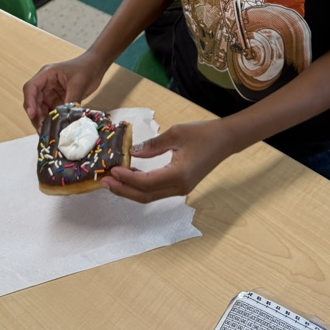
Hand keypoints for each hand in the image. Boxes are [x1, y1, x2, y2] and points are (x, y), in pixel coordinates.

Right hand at [22, 51, 102, 129]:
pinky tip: (56, 129)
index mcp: (47, 74)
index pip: (30, 88)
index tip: (33, 115)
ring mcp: (51, 93)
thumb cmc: (87, 68)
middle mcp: (46, 84)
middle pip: (34, 102)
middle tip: (42, 130)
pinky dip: (52, 121)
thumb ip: (71, 101)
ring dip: (43, 121)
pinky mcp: (58, 100)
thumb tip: (66, 120)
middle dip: (36, 116)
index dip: (29, 102)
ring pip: (41, 110)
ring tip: (48, 132)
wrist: (97, 66)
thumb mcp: (78, 84)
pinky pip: (51, 112)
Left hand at [99, 119, 232, 202]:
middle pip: (145, 196)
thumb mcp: (176, 133)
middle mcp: (179, 187)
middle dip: (123, 190)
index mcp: (179, 174)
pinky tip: (130, 176)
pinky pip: (156, 190)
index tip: (112, 170)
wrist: (225, 140)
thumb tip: (131, 152)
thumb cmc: (203, 133)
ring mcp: (181, 189)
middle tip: (104, 181)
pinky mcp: (180, 186)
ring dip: (130, 189)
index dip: (127, 178)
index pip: (146, 182)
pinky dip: (141, 186)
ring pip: (149, 196)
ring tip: (112, 180)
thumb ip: (152, 145)